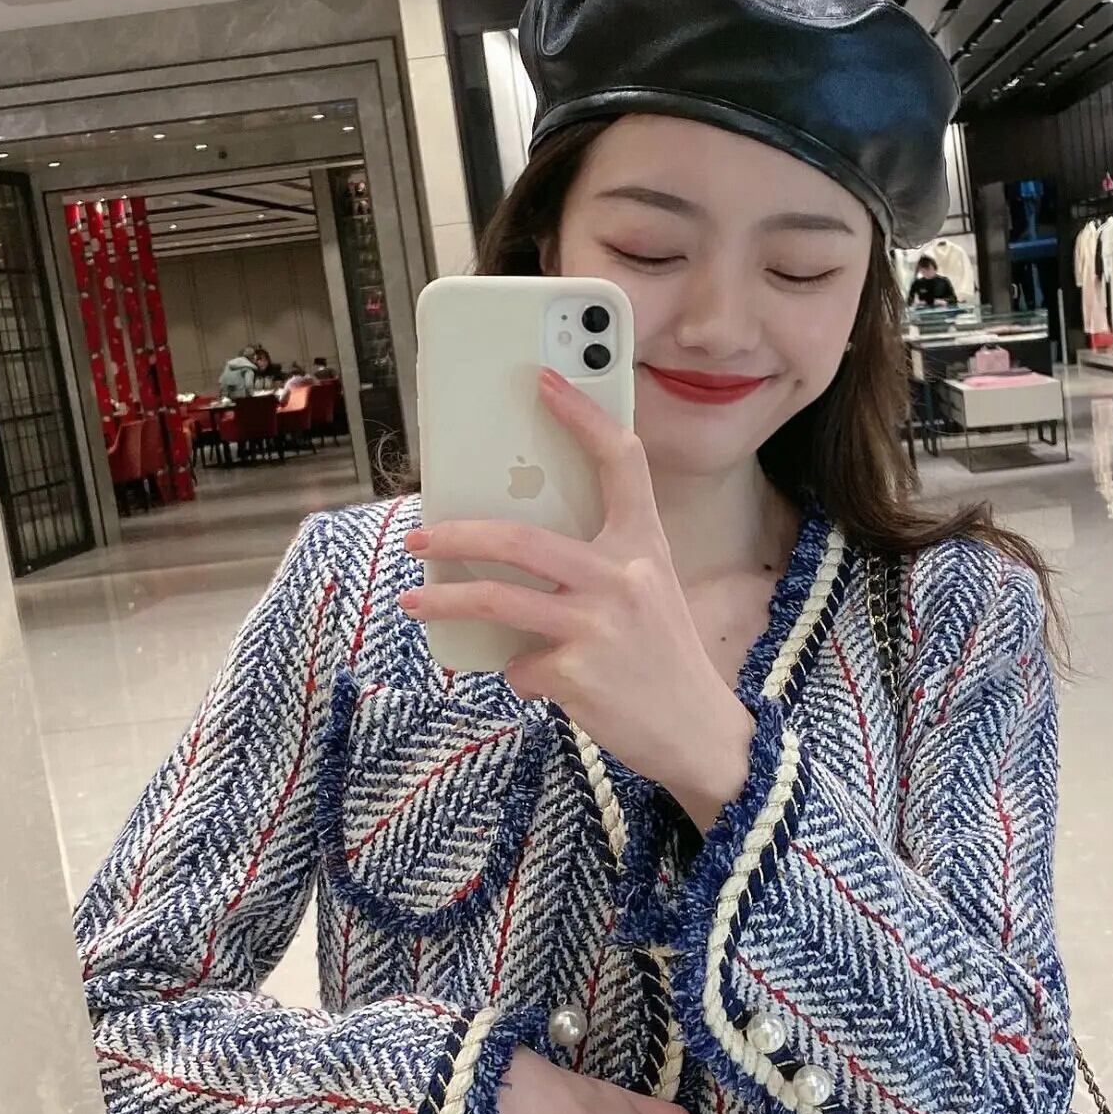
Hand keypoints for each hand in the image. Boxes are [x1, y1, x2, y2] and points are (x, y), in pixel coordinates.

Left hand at [401, 369, 755, 828]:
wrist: (698, 733)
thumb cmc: (663, 658)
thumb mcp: (649, 593)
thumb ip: (600, 565)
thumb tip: (514, 553)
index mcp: (645, 546)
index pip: (621, 462)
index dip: (584, 416)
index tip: (546, 381)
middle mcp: (624, 577)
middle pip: (521, 538)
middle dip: (458, 535)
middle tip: (420, 534)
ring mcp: (598, 626)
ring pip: (496, 600)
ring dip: (444, 601)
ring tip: (414, 600)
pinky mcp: (577, 674)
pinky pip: (518, 663)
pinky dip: (519, 672)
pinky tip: (540, 680)